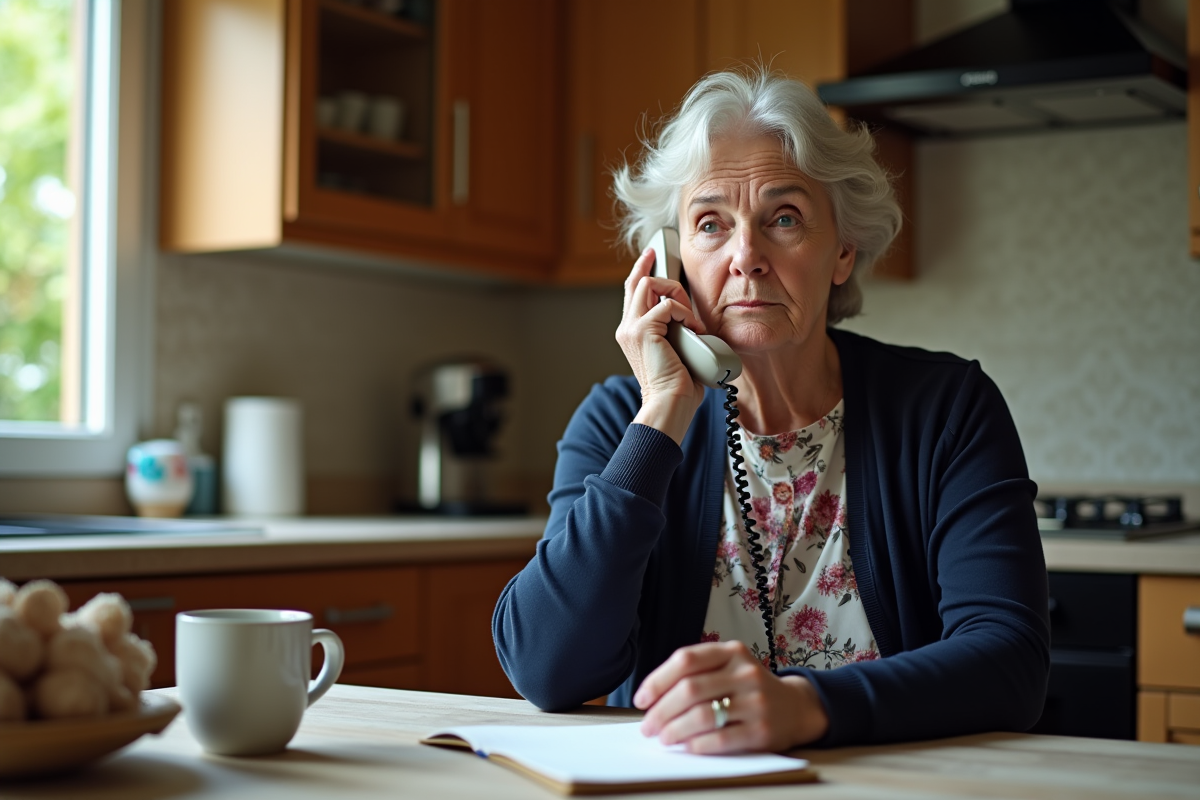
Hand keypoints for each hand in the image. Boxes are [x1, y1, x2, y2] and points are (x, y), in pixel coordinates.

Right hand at [615, 246, 706, 443]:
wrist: (671, 404)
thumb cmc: (679, 384)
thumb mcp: (677, 348)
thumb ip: (675, 328)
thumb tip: (690, 317)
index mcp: (631, 332)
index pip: (633, 290)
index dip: (643, 269)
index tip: (653, 254)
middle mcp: (626, 327)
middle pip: (639, 281)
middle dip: (665, 276)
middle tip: (685, 294)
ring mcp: (631, 328)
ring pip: (650, 285)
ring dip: (678, 297)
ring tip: (691, 320)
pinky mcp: (642, 330)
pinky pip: (668, 305)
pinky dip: (686, 314)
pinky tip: (694, 330)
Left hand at [633, 641, 829, 753]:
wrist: (796, 708)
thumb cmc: (749, 688)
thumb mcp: (729, 667)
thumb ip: (697, 674)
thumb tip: (652, 699)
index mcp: (731, 651)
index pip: (686, 660)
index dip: (657, 680)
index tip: (641, 699)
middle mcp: (745, 672)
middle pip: (690, 689)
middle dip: (661, 711)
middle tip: (648, 726)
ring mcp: (756, 701)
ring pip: (702, 715)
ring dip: (675, 730)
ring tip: (664, 738)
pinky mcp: (762, 730)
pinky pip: (721, 738)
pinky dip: (697, 744)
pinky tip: (686, 747)